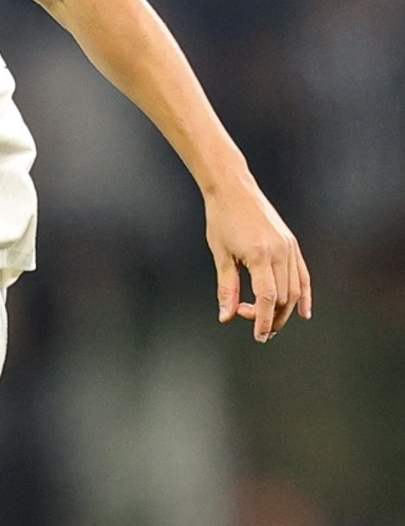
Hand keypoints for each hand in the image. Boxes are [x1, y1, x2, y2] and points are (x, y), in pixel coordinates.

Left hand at [206, 180, 311, 341]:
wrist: (234, 190)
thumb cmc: (221, 220)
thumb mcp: (220, 255)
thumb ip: (226, 288)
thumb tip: (226, 317)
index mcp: (260, 255)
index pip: (268, 298)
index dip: (265, 320)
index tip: (259, 336)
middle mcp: (280, 252)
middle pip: (285, 297)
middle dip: (272, 317)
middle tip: (253, 324)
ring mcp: (289, 247)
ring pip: (296, 289)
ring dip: (286, 310)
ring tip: (271, 323)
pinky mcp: (292, 244)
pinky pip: (302, 275)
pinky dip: (304, 294)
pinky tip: (303, 312)